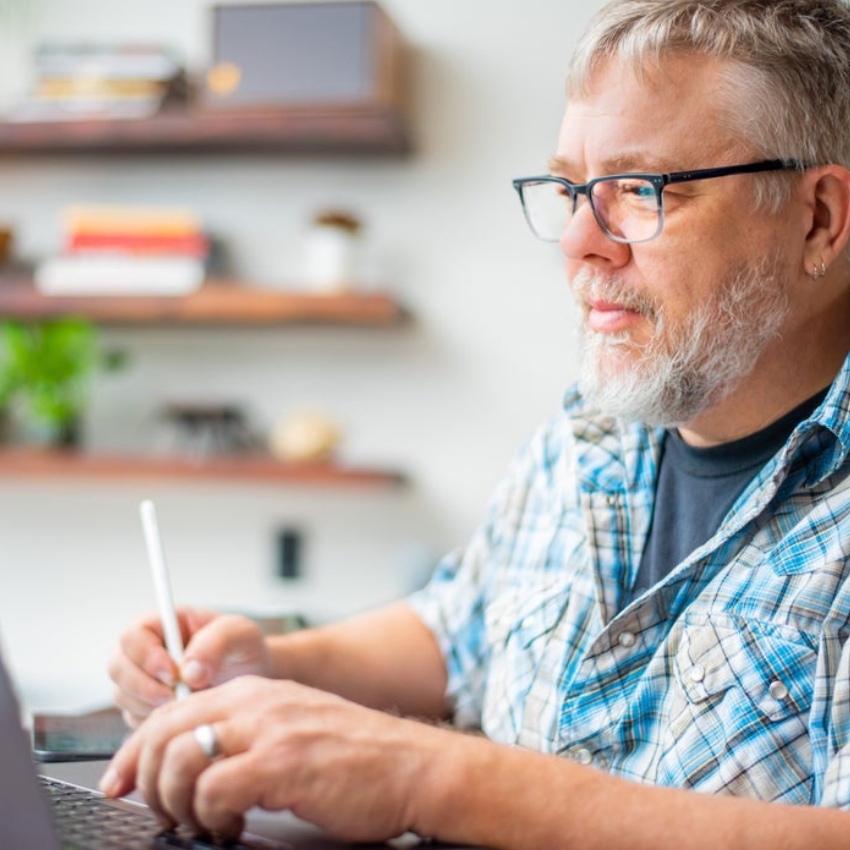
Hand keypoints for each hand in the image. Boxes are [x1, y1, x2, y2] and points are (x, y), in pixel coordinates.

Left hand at [100, 676, 435, 842]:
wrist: (412, 765)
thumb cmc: (357, 756)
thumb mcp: (294, 726)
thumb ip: (246, 734)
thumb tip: (192, 765)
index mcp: (256, 691)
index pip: (171, 711)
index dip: (134, 751)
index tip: (118, 783)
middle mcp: (257, 701)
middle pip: (164, 731)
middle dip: (144, 779)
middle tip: (158, 811)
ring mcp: (269, 729)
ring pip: (180, 760)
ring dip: (176, 803)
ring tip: (198, 823)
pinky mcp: (282, 763)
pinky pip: (213, 791)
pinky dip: (209, 818)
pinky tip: (230, 827)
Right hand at [108, 608, 270, 726]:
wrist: (250, 678)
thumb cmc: (242, 648)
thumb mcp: (240, 634)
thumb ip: (216, 642)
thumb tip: (189, 670)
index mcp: (163, 623)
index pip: (133, 635)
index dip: (145, 655)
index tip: (172, 674)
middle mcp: (144, 650)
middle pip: (117, 666)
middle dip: (143, 686)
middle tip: (176, 697)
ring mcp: (140, 679)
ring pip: (122, 695)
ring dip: (149, 705)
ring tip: (186, 704)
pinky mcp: (142, 706)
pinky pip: (132, 718)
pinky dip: (152, 722)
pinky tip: (181, 716)